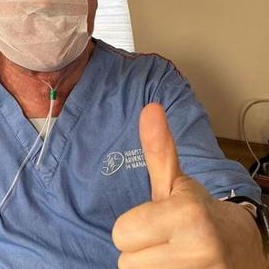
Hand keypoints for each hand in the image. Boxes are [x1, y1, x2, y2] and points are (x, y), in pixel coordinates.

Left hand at [112, 103, 265, 268]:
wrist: (240, 248)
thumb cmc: (199, 211)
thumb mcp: (175, 180)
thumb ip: (158, 148)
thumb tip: (149, 108)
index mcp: (186, 215)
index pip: (120, 233)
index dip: (135, 226)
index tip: (157, 221)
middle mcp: (197, 251)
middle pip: (125, 261)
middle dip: (141, 251)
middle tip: (167, 241)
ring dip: (150, 268)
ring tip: (174, 256)